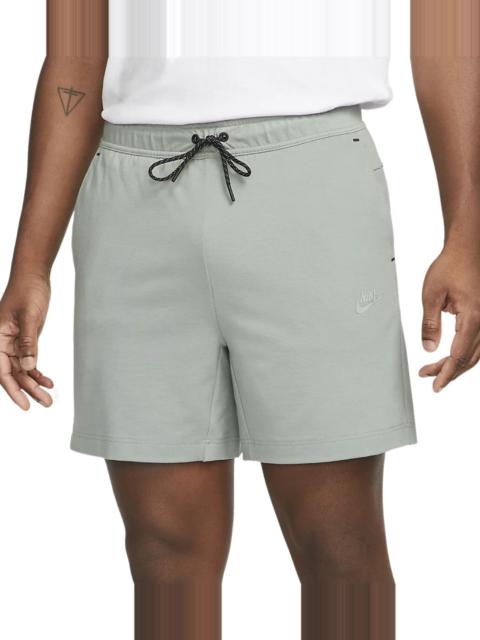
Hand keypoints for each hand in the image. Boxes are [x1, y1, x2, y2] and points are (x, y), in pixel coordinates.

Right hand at [0, 273, 53, 409]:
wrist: (33, 278)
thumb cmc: (27, 292)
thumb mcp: (29, 317)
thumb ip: (28, 342)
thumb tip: (29, 366)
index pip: (2, 371)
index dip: (13, 389)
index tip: (25, 405)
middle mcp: (2, 344)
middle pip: (13, 374)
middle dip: (28, 390)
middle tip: (45, 403)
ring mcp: (14, 344)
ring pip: (22, 370)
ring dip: (35, 384)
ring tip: (49, 399)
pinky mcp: (24, 341)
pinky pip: (29, 361)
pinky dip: (38, 372)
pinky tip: (48, 382)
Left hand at [420, 242, 479, 391]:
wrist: (469, 248)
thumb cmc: (451, 265)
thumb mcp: (431, 295)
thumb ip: (429, 324)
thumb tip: (428, 348)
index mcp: (473, 316)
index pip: (459, 355)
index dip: (446, 373)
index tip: (435, 384)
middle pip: (469, 358)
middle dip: (448, 371)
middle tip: (428, 377)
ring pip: (477, 353)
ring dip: (456, 364)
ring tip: (435, 369)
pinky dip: (466, 354)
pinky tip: (453, 357)